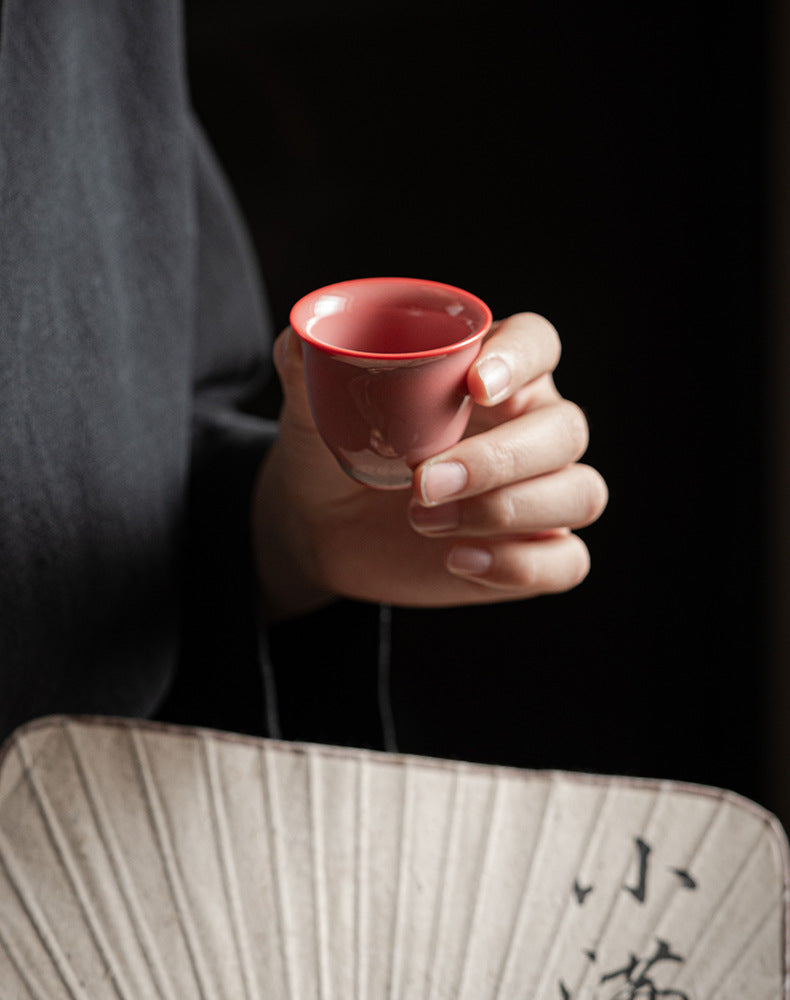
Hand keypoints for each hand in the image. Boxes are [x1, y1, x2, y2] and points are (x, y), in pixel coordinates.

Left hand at [252, 312, 607, 618]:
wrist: (320, 524)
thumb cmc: (332, 448)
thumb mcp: (311, 409)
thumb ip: (305, 368)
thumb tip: (300, 339)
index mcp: (490, 373)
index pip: (539, 344)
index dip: (521, 359)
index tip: (474, 386)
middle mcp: (527, 427)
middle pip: (565, 429)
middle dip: (499, 459)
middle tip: (422, 481)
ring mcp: (537, 492)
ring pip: (581, 493)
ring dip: (509, 511)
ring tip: (423, 520)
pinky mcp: (532, 550)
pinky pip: (567, 561)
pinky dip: (521, 564)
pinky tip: (459, 561)